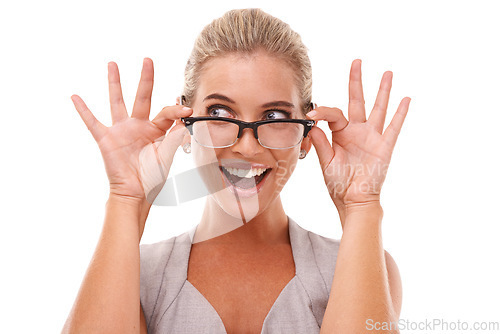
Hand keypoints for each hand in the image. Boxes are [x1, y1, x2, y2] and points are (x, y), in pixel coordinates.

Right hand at [71, 58, 191, 200]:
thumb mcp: (167, 156)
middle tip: (148, 60)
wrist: (136, 194)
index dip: (176, 110)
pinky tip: (75, 97)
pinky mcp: (106, 139)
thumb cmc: (152, 178)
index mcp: (156, 131)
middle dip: (146, 79)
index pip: (166, 112)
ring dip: (115, 83)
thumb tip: (184, 120)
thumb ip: (174, 138)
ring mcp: (122, 130)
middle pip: (143, 97)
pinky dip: (83, 110)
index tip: (187, 109)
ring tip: (113, 64)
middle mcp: (139, 126)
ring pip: (118, 101)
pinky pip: (92, 122)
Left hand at [307, 59, 410, 211]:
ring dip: (382, 91)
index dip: (323, 112)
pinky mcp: (384, 146)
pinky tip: (405, 99)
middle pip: (357, 101)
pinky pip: (393, 127)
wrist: (353, 200)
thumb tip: (313, 125)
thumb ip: (321, 143)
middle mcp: (357, 131)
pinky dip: (400, 114)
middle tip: (356, 62)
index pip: (333, 114)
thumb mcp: (325, 162)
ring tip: (387, 73)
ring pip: (378, 108)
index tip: (312, 114)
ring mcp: (372, 137)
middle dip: (356, 82)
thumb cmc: (339, 183)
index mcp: (340, 134)